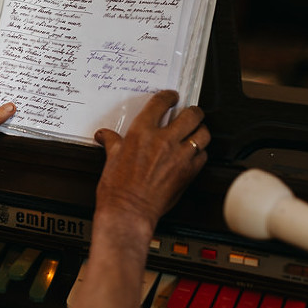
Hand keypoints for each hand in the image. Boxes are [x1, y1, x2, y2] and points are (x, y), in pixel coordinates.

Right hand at [93, 90, 208, 231]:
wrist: (128, 210)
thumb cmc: (117, 188)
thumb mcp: (110, 159)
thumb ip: (112, 142)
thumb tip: (104, 135)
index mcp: (141, 132)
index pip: (160, 103)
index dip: (169, 96)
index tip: (171, 97)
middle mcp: (164, 140)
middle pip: (191, 114)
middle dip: (193, 111)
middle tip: (191, 113)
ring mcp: (179, 156)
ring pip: (203, 133)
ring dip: (200, 130)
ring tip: (196, 131)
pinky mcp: (188, 172)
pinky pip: (203, 155)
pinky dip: (200, 152)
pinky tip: (193, 154)